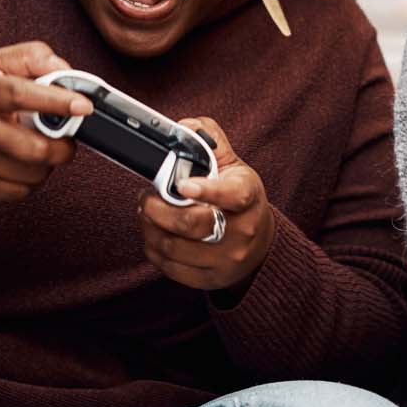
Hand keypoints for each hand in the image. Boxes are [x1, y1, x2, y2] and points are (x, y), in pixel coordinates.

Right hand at [0, 42, 91, 200]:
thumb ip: (30, 57)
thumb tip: (63, 69)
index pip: (20, 94)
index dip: (56, 101)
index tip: (84, 106)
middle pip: (34, 148)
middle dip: (64, 147)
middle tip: (67, 137)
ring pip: (34, 174)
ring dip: (49, 163)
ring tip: (40, 147)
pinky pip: (22, 191)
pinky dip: (33, 180)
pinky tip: (24, 163)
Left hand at [137, 117, 274, 295]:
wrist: (260, 245)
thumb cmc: (240, 201)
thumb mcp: (234, 168)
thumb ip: (211, 141)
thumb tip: (184, 127)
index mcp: (247, 198)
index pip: (232, 195)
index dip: (207, 190)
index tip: (183, 184)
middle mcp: (240, 231)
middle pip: (190, 224)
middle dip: (156, 208)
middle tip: (146, 197)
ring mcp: (226, 259)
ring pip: (172, 247)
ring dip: (149, 228)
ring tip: (146, 213)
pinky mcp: (210, 279)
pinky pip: (169, 267)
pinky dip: (153, 248)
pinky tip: (155, 234)